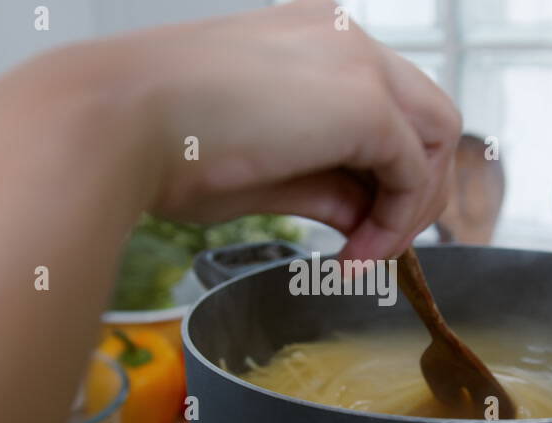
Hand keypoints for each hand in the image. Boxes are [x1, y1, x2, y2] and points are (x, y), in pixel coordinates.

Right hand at [124, 0, 461, 260]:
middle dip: (417, 188)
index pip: (386, 107)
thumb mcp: (264, 168)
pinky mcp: (364, 100)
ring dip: (414, 205)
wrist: (115, 122)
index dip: (386, 173)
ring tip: (369, 255)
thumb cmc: (162, 141)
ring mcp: (358, 62)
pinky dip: (399, 220)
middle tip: (382, 244)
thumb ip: (326, 184)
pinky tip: (356, 254)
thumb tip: (366, 216)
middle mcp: (343, 38)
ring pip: (437, 135)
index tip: (360, 227)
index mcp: (314, 40)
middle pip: (426, 116)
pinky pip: (414, 169)